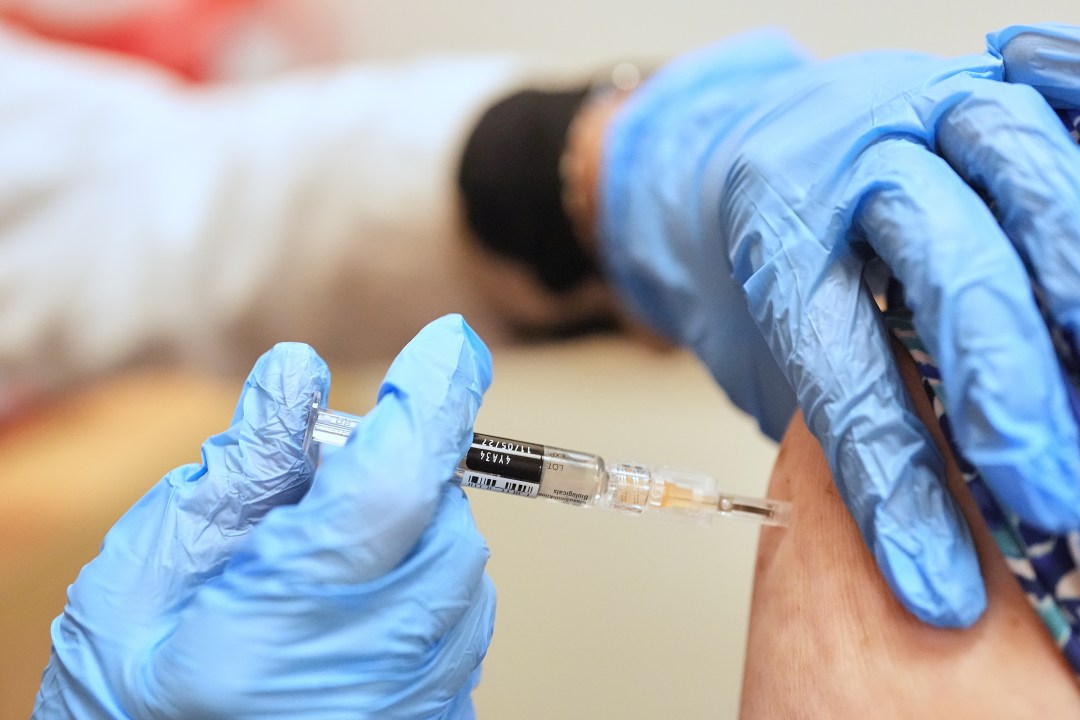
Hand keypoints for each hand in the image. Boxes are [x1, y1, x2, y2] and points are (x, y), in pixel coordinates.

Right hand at [33, 314, 494, 718]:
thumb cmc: (127, 704)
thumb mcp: (140, 583)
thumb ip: (231, 476)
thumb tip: (298, 374)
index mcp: (280, 632)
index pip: (392, 486)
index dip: (427, 402)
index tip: (448, 343)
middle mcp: (373, 677)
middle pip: (438, 519)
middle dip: (393, 478)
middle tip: (309, 505)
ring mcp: (418, 706)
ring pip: (457, 563)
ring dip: (401, 535)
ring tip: (311, 582)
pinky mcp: (441, 717)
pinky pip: (459, 614)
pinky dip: (411, 585)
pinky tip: (344, 620)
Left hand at [600, 26, 1079, 626]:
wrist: (765, 136)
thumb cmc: (785, 259)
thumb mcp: (782, 334)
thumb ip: (846, 396)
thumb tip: (919, 529)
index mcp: (775, 236)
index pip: (837, 365)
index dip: (889, 480)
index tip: (936, 588)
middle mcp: (852, 164)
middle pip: (943, 271)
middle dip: (1005, 390)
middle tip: (1049, 497)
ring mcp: (923, 112)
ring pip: (1018, 177)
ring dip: (1072, 276)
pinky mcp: (979, 81)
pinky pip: (1052, 100)